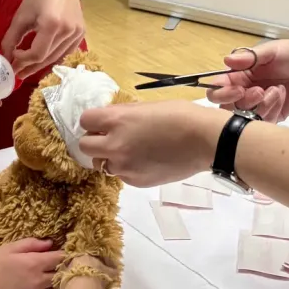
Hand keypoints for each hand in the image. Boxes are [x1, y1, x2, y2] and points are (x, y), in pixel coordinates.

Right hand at [0, 239, 63, 288]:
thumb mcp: (7, 249)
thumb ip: (31, 244)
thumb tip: (50, 243)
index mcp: (35, 264)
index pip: (62, 258)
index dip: (66, 254)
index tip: (65, 253)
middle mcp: (40, 282)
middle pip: (63, 275)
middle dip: (65, 269)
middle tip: (61, 266)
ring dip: (58, 284)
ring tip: (52, 279)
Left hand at [2, 0, 85, 79]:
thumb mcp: (22, 13)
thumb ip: (12, 37)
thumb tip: (6, 56)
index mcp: (52, 24)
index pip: (37, 54)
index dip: (23, 60)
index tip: (12, 58)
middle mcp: (67, 31)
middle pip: (47, 58)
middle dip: (30, 67)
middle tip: (17, 72)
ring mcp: (77, 33)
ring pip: (56, 57)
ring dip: (40, 65)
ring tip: (26, 69)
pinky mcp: (81, 33)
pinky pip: (65, 52)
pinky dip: (52, 58)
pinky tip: (42, 60)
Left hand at [78, 101, 225, 187]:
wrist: (204, 140)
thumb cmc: (179, 115)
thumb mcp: (147, 106)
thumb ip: (123, 114)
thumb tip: (109, 120)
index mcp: (117, 120)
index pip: (85, 121)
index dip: (93, 121)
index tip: (102, 122)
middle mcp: (115, 145)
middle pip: (84, 146)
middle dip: (95, 141)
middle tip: (110, 138)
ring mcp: (125, 167)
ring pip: (101, 164)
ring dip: (110, 156)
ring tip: (131, 150)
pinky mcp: (136, 182)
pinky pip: (121, 174)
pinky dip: (127, 168)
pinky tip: (145, 160)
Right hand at [205, 40, 288, 121]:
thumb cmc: (287, 53)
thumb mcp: (268, 51)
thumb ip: (248, 57)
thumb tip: (227, 60)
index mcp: (236, 77)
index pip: (217, 90)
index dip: (223, 93)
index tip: (239, 89)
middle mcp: (242, 93)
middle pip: (228, 109)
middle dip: (244, 102)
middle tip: (260, 92)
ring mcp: (255, 107)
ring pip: (246, 118)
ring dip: (262, 105)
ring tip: (277, 90)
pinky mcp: (270, 116)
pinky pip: (264, 123)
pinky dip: (273, 110)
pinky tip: (281, 94)